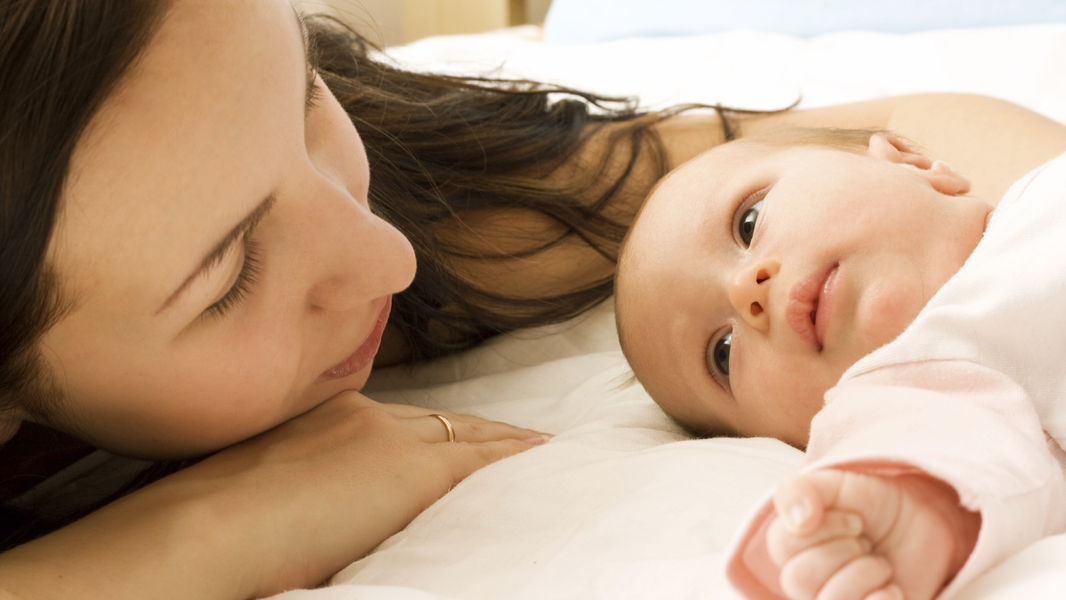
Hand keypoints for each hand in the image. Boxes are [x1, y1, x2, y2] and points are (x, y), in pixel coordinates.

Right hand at [0, 392, 545, 599]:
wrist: (195, 532)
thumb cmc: (198, 525)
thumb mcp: (243, 493)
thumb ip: (284, 490)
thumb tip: (296, 516)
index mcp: (318, 419)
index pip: (396, 420)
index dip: (431, 429)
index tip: (455, 435)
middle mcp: (357, 414)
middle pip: (437, 418)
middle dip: (476, 428)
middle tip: (517, 435)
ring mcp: (384, 436)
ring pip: (465, 431)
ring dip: (502, 441)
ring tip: (540, 447)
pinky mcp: (408, 469)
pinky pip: (480, 458)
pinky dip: (513, 458)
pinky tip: (543, 458)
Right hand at [765, 469, 979, 599]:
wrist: (925, 525)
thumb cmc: (873, 505)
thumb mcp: (836, 483)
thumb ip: (801, 490)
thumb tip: (797, 520)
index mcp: (790, 545)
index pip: (782, 545)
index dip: (824, 528)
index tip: (855, 519)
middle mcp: (803, 579)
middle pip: (799, 578)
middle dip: (845, 550)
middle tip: (866, 540)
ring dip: (864, 574)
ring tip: (881, 564)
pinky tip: (891, 589)